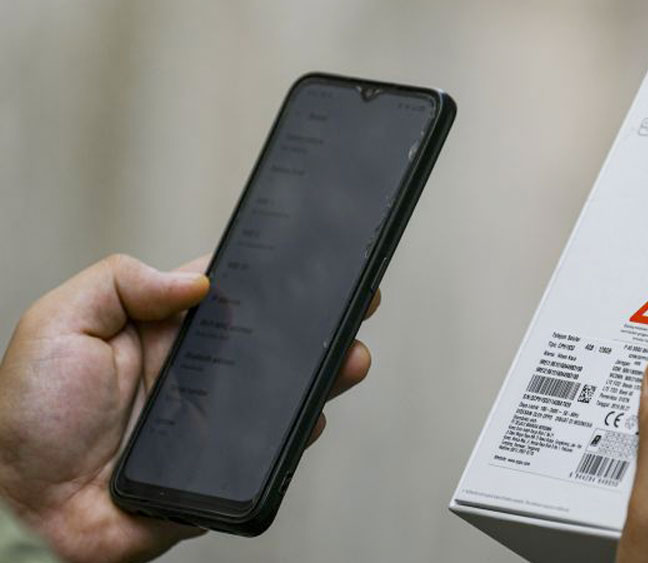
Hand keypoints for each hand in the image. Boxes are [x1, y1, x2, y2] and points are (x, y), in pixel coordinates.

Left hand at [0, 254, 378, 562]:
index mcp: (159, 331)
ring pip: (280, 390)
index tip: (308, 256)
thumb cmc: (29, 421)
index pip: (228, 292)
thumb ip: (119, 283)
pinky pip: (270, 445)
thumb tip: (197, 279)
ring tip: (351, 355)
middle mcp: (192, 372)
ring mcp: (211, 419)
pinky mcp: (221, 464)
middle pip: (268, 339)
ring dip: (321, 371)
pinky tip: (313, 415)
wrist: (28, 513)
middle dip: (314, 320)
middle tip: (354, 302)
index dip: (269, 274)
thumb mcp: (57, 325)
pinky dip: (298, 431)